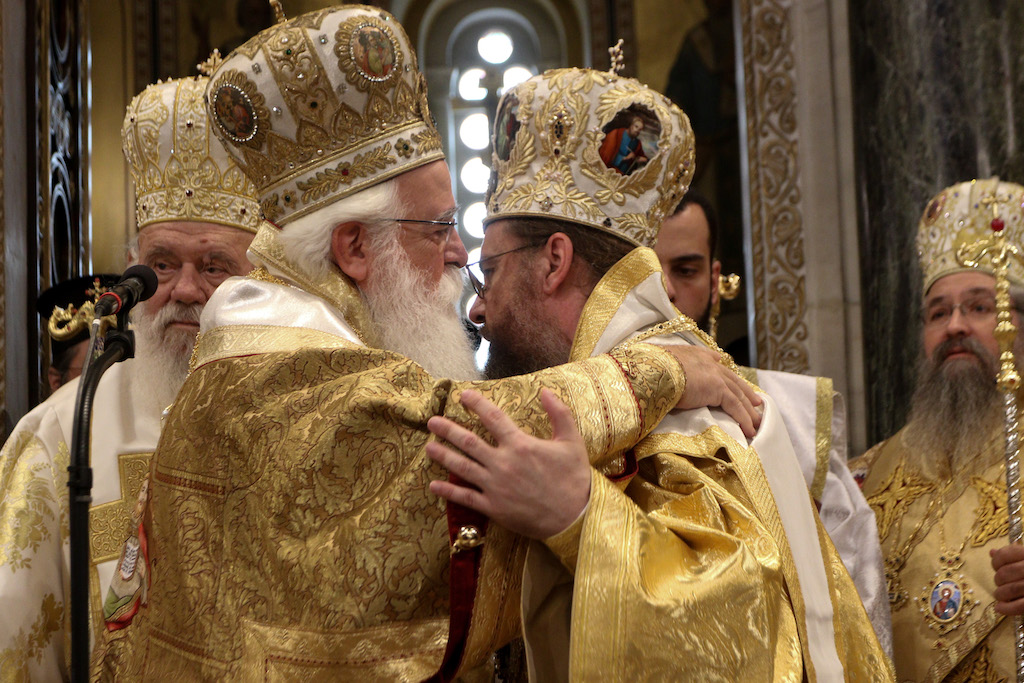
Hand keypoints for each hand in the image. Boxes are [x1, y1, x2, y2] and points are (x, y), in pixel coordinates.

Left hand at [426, 388, 590, 538]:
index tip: (462, 396)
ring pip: (462, 468)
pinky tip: (434, 486)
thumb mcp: (572, 441)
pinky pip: (465, 498)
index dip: (476, 404)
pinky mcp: (493, 508)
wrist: (575, 517)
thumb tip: (545, 390)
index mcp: (520, 445)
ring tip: (429, 446)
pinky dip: (448, 492)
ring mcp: (495, 486)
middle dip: (448, 430)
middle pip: (468, 442)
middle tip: (432, 422)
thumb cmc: (574, 478)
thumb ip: (559, 413)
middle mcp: (503, 463)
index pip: (492, 418)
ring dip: (443, 456)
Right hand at [654, 343, 761, 437]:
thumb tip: (663, 375)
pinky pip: (735, 407)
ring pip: (738, 395)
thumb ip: (669, 370)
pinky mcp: (718, 389)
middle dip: (746, 393)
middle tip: (756, 403)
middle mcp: (708, 362)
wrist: (654, 368)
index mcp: (695, 355)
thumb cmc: (650, 368)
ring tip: (756, 423)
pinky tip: (749, 429)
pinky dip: (744, 419)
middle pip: (733, 380)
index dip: (726, 374)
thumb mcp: (661, 365)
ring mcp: (715, 375)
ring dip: (749, 411)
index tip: (733, 380)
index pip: (717, 363)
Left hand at [991, 544, 1023, 613]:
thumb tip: (992, 552)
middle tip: (1001, 584)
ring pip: (1010, 590)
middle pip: (1004, 574)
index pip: (1004, 555)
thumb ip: (1014, 554)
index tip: (997, 567)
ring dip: (1000, 594)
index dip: (996, 562)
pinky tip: (1000, 608)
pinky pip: (1020, 605)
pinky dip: (1007, 608)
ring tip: (1000, 596)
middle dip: (998, 581)